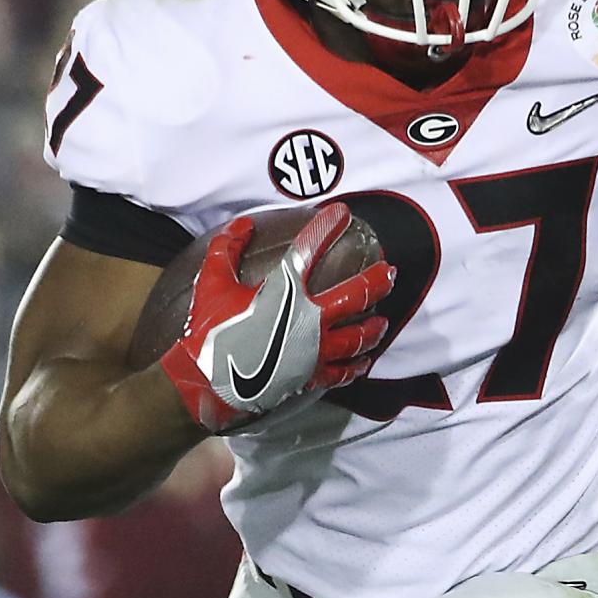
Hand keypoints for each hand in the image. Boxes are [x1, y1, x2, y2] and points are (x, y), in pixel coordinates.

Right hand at [157, 205, 395, 431]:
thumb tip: (242, 224)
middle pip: (355, 295)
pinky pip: (344, 371)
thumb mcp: (211, 283)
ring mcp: (314, 350)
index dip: (327, 228)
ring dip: (374, 325)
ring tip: (383, 320)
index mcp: (285, 292)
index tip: (341, 213)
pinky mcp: (311, 376)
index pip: (310, 251)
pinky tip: (365, 360)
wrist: (208, 384)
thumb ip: (226, 249)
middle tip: (390, 272)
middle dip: (376, 281)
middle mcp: (308, 320)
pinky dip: (358, 365)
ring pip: (358, 336)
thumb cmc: (210, 333)